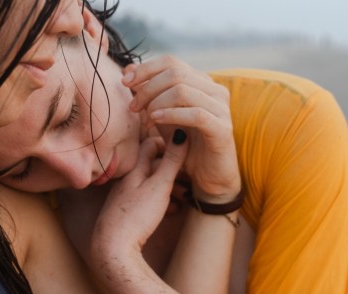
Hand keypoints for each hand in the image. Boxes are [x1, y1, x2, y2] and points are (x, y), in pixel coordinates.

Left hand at [92, 134, 187, 256]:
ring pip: (150, 185)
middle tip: (189, 175)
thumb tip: (180, 132)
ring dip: (169, 187)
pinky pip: (147, 201)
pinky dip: (161, 202)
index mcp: (134, 170)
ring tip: (184, 195)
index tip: (183, 148)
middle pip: (151, 165)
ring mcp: (125, 198)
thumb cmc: (136, 216)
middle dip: (171, 168)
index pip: (150, 145)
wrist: (113, 250)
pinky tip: (173, 211)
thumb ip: (171, 161)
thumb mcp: (159, 186)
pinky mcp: (126, 214)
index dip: (167, 143)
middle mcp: (127, 181)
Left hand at [122, 56, 240, 201]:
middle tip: (133, 107)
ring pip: (183, 90)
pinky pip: (196, 114)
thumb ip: (149, 94)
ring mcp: (221, 108)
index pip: (170, 62)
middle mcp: (214, 90)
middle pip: (175, 73)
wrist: (208, 177)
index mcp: (201, 83)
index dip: (145, 69)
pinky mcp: (223, 129)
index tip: (124, 81)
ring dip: (157, 102)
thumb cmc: (184, 146)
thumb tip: (128, 68)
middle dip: (147, 88)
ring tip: (145, 119)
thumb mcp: (162, 117)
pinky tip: (156, 121)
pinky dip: (171, 115)